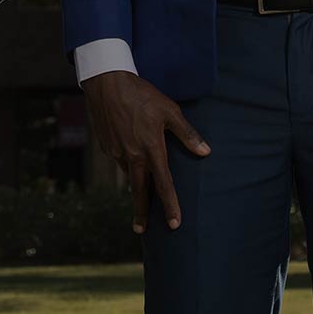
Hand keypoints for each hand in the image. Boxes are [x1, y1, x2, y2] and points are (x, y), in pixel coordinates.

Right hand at [81, 70, 209, 233]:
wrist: (107, 83)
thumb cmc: (142, 94)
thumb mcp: (169, 110)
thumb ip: (187, 134)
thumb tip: (205, 152)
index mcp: (151, 149)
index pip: (163, 184)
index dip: (171, 205)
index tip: (175, 224)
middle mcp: (132, 156)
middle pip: (140, 191)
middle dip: (142, 212)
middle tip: (143, 230)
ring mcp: (117, 152)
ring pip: (130, 174)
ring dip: (136, 185)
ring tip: (142, 193)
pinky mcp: (107, 146)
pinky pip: (120, 161)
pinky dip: (128, 164)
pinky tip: (131, 154)